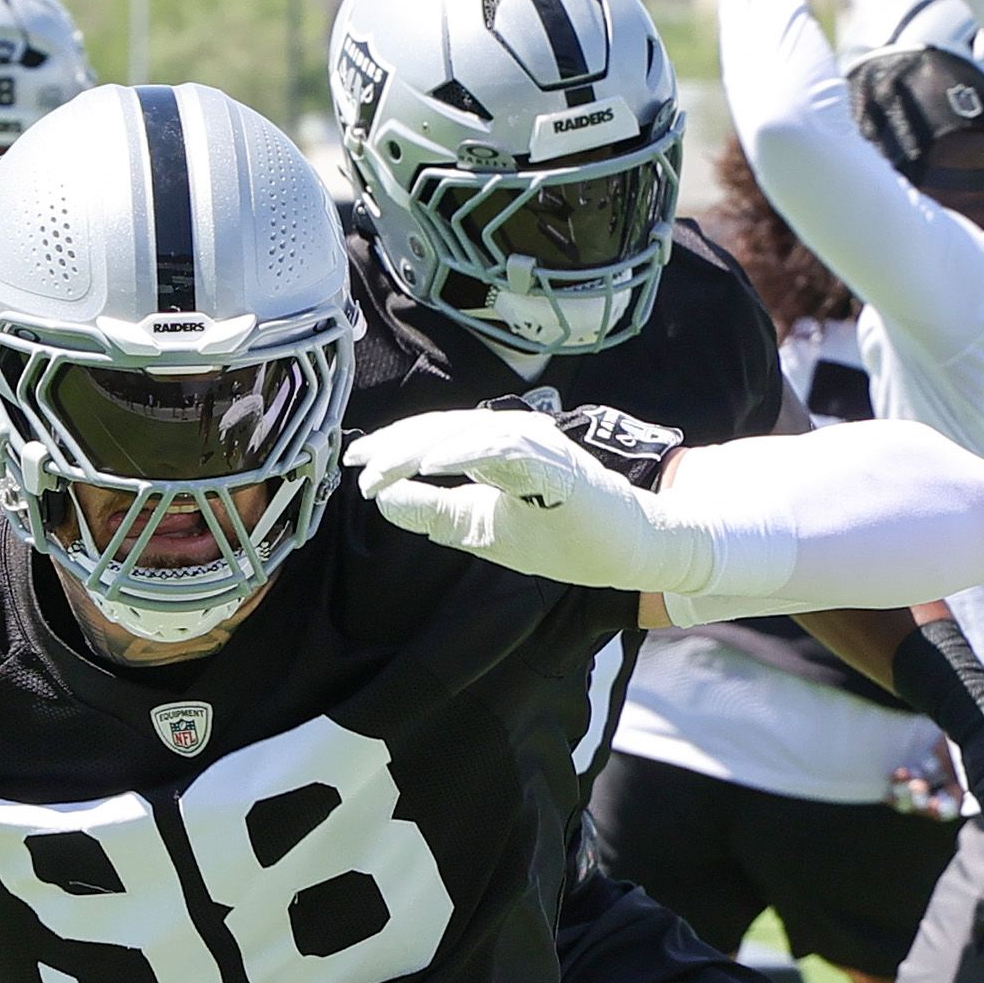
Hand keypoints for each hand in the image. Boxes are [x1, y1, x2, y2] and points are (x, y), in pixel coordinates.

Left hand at [346, 409, 694, 593]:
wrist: (629, 553)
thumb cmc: (565, 536)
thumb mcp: (483, 529)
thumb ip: (437, 513)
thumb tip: (385, 501)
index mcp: (496, 450)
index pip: (436, 438)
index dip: (394, 447)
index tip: (354, 463)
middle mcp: (514, 438)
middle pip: (444, 429)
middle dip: (398, 446)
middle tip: (359, 464)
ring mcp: (538, 447)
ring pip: (469, 433)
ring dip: (424, 448)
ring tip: (385, 467)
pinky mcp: (559, 466)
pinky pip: (507, 451)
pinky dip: (469, 452)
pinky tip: (435, 464)